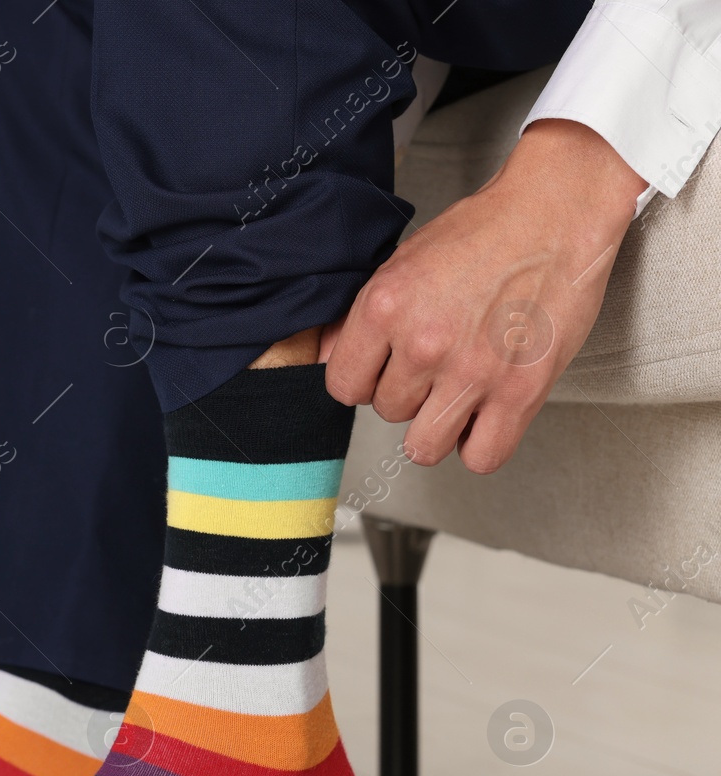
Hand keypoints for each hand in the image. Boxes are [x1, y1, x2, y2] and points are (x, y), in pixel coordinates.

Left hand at [322, 119, 647, 472]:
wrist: (556, 211)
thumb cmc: (484, 231)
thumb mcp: (402, 262)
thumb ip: (361, 318)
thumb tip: (327, 359)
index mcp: (385, 307)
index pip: (343, 386)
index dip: (363, 380)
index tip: (384, 370)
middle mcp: (422, 344)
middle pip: (387, 411)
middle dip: (408, 393)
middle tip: (436, 366)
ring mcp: (471, 372)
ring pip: (423, 445)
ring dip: (437, 425)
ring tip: (456, 395)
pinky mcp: (521, 391)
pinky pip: (481, 457)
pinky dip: (480, 445)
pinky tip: (485, 416)